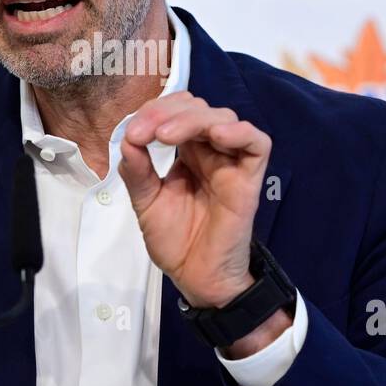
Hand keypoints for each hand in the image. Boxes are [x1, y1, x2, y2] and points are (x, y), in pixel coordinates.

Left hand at [118, 91, 270, 309]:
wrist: (196, 277)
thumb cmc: (176, 241)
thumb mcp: (146, 202)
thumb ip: (137, 171)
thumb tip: (127, 139)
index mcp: (187, 152)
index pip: (175, 112)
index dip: (153, 112)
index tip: (132, 132)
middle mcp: (210, 151)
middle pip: (196, 108)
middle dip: (166, 112)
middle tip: (143, 133)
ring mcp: (231, 162)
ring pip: (222, 117)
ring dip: (192, 119)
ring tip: (165, 136)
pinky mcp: (249, 178)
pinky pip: (258, 143)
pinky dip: (239, 132)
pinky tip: (216, 136)